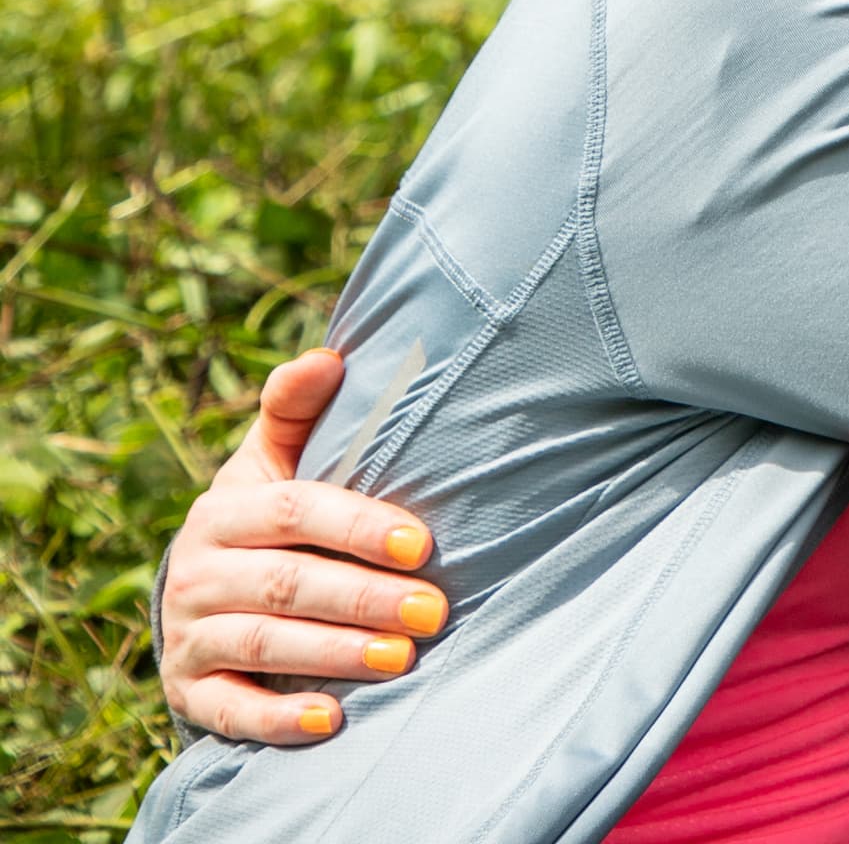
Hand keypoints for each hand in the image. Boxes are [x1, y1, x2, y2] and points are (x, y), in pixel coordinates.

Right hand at [158, 350, 449, 743]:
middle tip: (434, 612)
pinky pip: (230, 711)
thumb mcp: (276, 458)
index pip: (295, 511)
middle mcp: (197, 570)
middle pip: (285, 582)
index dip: (359, 526)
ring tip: (402, 659)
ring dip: (334, 654)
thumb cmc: (268, 515)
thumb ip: (298, 409)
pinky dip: (278, 719)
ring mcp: (189, 633)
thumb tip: (329, 354)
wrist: (202, 594)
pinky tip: (332, 721)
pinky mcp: (189, 690)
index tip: (422, 544)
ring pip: (263, 644)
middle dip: (362, 598)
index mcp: (227, 507)